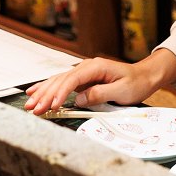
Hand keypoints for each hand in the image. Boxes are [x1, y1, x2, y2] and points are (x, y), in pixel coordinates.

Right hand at [24, 54, 164, 113]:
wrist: (145, 76)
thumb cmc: (136, 82)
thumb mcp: (122, 91)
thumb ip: (100, 94)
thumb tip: (79, 99)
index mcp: (96, 67)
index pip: (72, 79)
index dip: (60, 92)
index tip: (53, 105)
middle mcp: (86, 67)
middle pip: (60, 80)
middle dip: (46, 95)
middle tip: (33, 109)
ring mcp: (83, 72)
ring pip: (57, 81)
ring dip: (43, 93)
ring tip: (29, 104)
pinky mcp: (82, 79)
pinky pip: (61, 83)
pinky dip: (48, 89)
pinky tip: (35, 92)